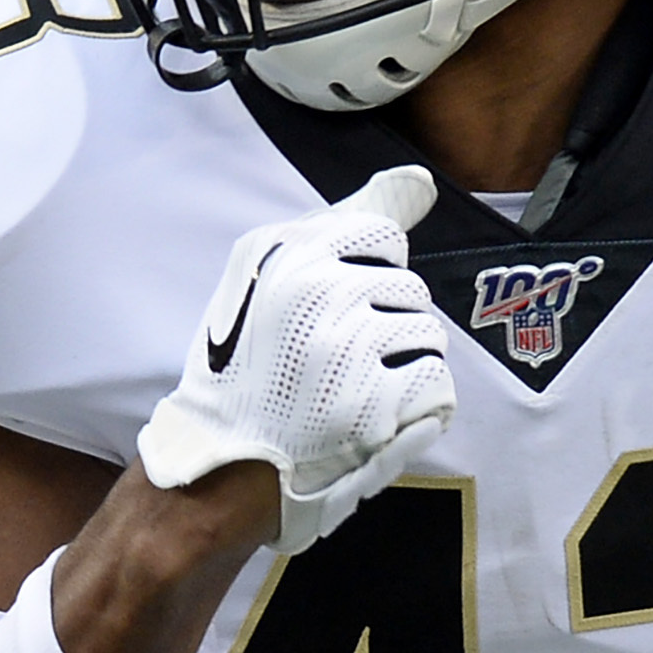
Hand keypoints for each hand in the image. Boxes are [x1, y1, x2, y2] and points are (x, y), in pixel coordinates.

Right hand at [137, 166, 454, 552]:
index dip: (371, 280)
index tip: (333, 316)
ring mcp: (344, 345)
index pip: (382, 236)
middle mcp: (313, 288)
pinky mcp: (372, 401)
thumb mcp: (272, 284)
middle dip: (386, 331)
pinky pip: (436, 387)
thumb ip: (346, 231)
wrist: (216, 472)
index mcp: (284, 251)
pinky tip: (367, 423)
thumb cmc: (247, 379)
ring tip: (348, 396)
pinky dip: (414, 412)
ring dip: (402, 372)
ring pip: (429, 337)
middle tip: (332, 369)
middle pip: (410, 292)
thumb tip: (420, 181)